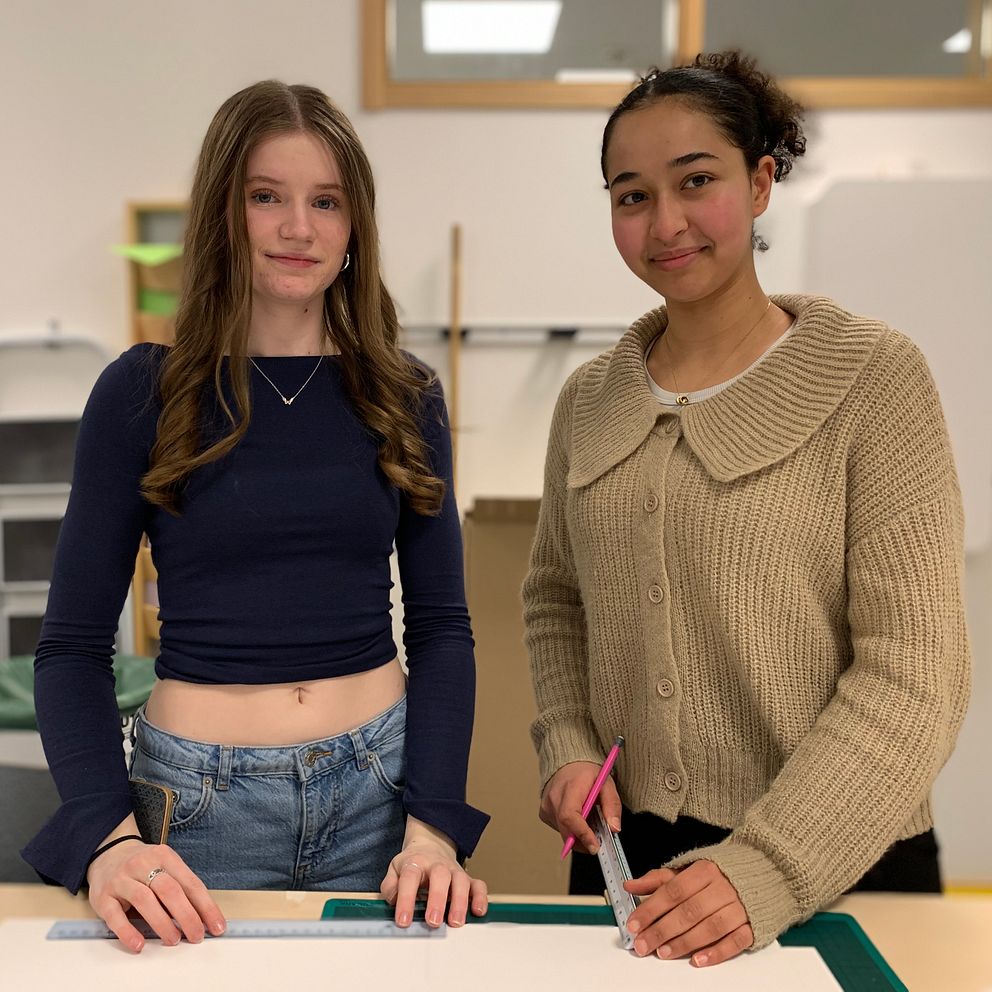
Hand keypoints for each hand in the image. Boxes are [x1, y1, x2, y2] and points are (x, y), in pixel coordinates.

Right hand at [86, 834, 225, 952]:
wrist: (108, 854)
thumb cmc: (143, 866)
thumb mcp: (165, 866)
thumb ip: (180, 887)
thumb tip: (202, 917)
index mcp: (164, 856)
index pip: (190, 883)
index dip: (206, 906)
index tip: (216, 925)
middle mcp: (143, 864)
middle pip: (170, 890)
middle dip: (187, 916)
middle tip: (197, 936)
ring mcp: (121, 880)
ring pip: (145, 900)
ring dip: (162, 923)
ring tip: (174, 940)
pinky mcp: (102, 896)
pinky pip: (115, 916)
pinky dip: (128, 932)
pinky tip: (139, 944)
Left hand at [379, 816, 487, 927]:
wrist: (430, 846)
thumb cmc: (412, 864)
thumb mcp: (395, 870)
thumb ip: (390, 886)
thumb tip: (393, 901)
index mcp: (416, 863)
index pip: (410, 878)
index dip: (406, 899)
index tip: (403, 921)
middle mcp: (437, 865)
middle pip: (440, 876)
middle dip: (437, 900)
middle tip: (433, 922)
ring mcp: (454, 871)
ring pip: (461, 881)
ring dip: (460, 902)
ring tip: (455, 922)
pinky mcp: (468, 878)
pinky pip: (478, 885)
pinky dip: (481, 898)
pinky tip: (478, 912)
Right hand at [539, 761, 621, 853]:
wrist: (568, 763)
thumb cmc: (586, 773)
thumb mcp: (606, 783)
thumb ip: (612, 805)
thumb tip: (614, 828)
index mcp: (571, 787)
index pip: (570, 815)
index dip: (582, 833)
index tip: (595, 846)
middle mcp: (554, 797)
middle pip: (566, 829)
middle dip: (584, 841)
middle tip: (599, 842)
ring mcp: (546, 806)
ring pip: (563, 832)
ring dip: (579, 835)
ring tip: (590, 822)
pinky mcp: (544, 813)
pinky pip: (559, 829)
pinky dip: (571, 830)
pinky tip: (579, 819)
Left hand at [624, 860, 752, 966]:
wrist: (765, 870)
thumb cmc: (722, 872)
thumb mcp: (689, 868)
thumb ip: (659, 879)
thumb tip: (630, 885)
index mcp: (705, 870)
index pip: (673, 891)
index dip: (651, 908)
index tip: (634, 924)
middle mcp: (723, 887)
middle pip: (689, 911)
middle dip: (662, 930)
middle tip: (643, 944)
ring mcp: (740, 907)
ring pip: (710, 927)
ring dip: (684, 943)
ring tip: (664, 953)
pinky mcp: (753, 925)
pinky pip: (735, 942)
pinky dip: (716, 953)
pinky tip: (698, 961)